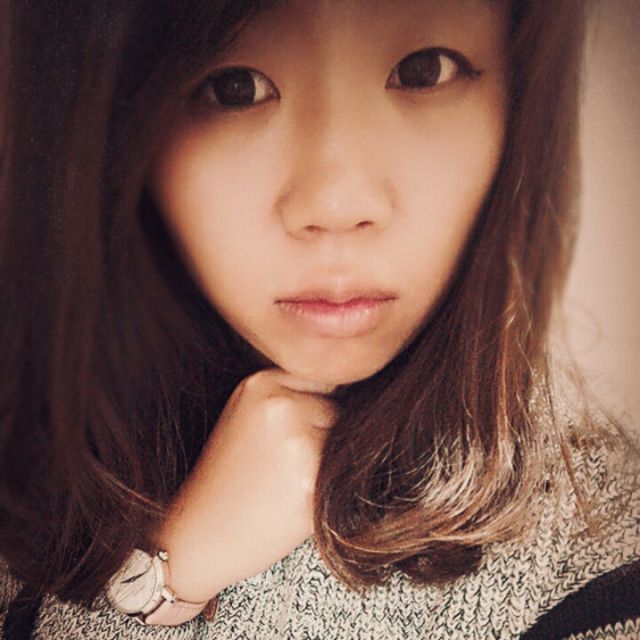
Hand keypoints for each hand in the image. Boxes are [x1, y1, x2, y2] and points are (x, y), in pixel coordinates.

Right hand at [156, 368, 336, 602]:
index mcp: (262, 383)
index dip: (307, 415)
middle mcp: (282, 405)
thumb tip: (347, 391)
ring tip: (284, 483)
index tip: (283, 438)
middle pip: (335, 413)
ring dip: (325, 465)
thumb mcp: (242, 415)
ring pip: (342, 446)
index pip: (321, 383)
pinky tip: (292, 501)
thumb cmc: (225, 479)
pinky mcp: (313, 480)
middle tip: (279, 466)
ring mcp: (298, 441)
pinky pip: (343, 477)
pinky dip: (326, 491)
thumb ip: (286, 395)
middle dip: (319, 437)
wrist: (200, 536)